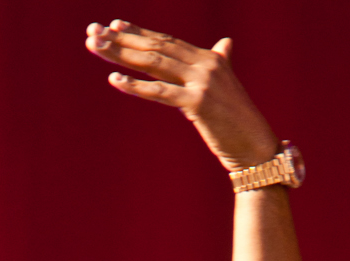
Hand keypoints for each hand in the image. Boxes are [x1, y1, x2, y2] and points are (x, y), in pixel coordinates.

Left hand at [85, 19, 277, 171]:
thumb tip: (225, 44)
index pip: (167, 41)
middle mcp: (205, 63)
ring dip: (121, 55)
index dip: (139, 33)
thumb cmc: (238, 121)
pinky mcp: (198, 103)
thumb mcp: (226, 87)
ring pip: (154, 64)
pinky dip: (136, 86)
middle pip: (155, 48)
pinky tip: (115, 81)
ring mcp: (202, 82)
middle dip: (121, 40)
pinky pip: (161, 92)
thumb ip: (222, 63)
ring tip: (95, 47)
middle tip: (93, 32)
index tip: (114, 25)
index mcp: (209, 58)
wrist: (256, 145)